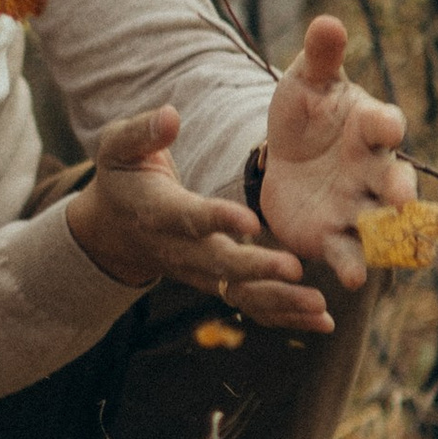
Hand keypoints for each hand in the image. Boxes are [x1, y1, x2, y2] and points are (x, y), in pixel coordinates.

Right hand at [65, 105, 330, 336]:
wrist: (114, 228)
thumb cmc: (123, 177)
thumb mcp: (118, 147)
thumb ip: (142, 132)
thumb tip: (171, 115)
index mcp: (158, 212)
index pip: (191, 218)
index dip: (219, 220)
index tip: (251, 221)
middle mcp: (180, 249)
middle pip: (220, 264)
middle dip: (257, 269)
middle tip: (295, 269)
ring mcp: (199, 272)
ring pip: (240, 294)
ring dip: (280, 302)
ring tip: (319, 307)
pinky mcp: (216, 283)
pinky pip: (250, 305)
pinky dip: (286, 317)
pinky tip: (323, 323)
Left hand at [259, 12, 414, 288]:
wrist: (285, 154)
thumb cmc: (306, 112)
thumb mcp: (305, 83)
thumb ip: (319, 58)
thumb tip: (326, 21)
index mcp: (368, 127)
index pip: (385, 125)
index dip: (386, 125)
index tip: (384, 125)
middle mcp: (374, 169)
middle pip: (396, 180)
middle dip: (400, 190)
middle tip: (401, 200)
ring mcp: (358, 204)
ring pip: (381, 224)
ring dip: (386, 236)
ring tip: (389, 250)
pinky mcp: (335, 235)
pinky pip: (349, 253)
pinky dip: (353, 265)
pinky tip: (353, 279)